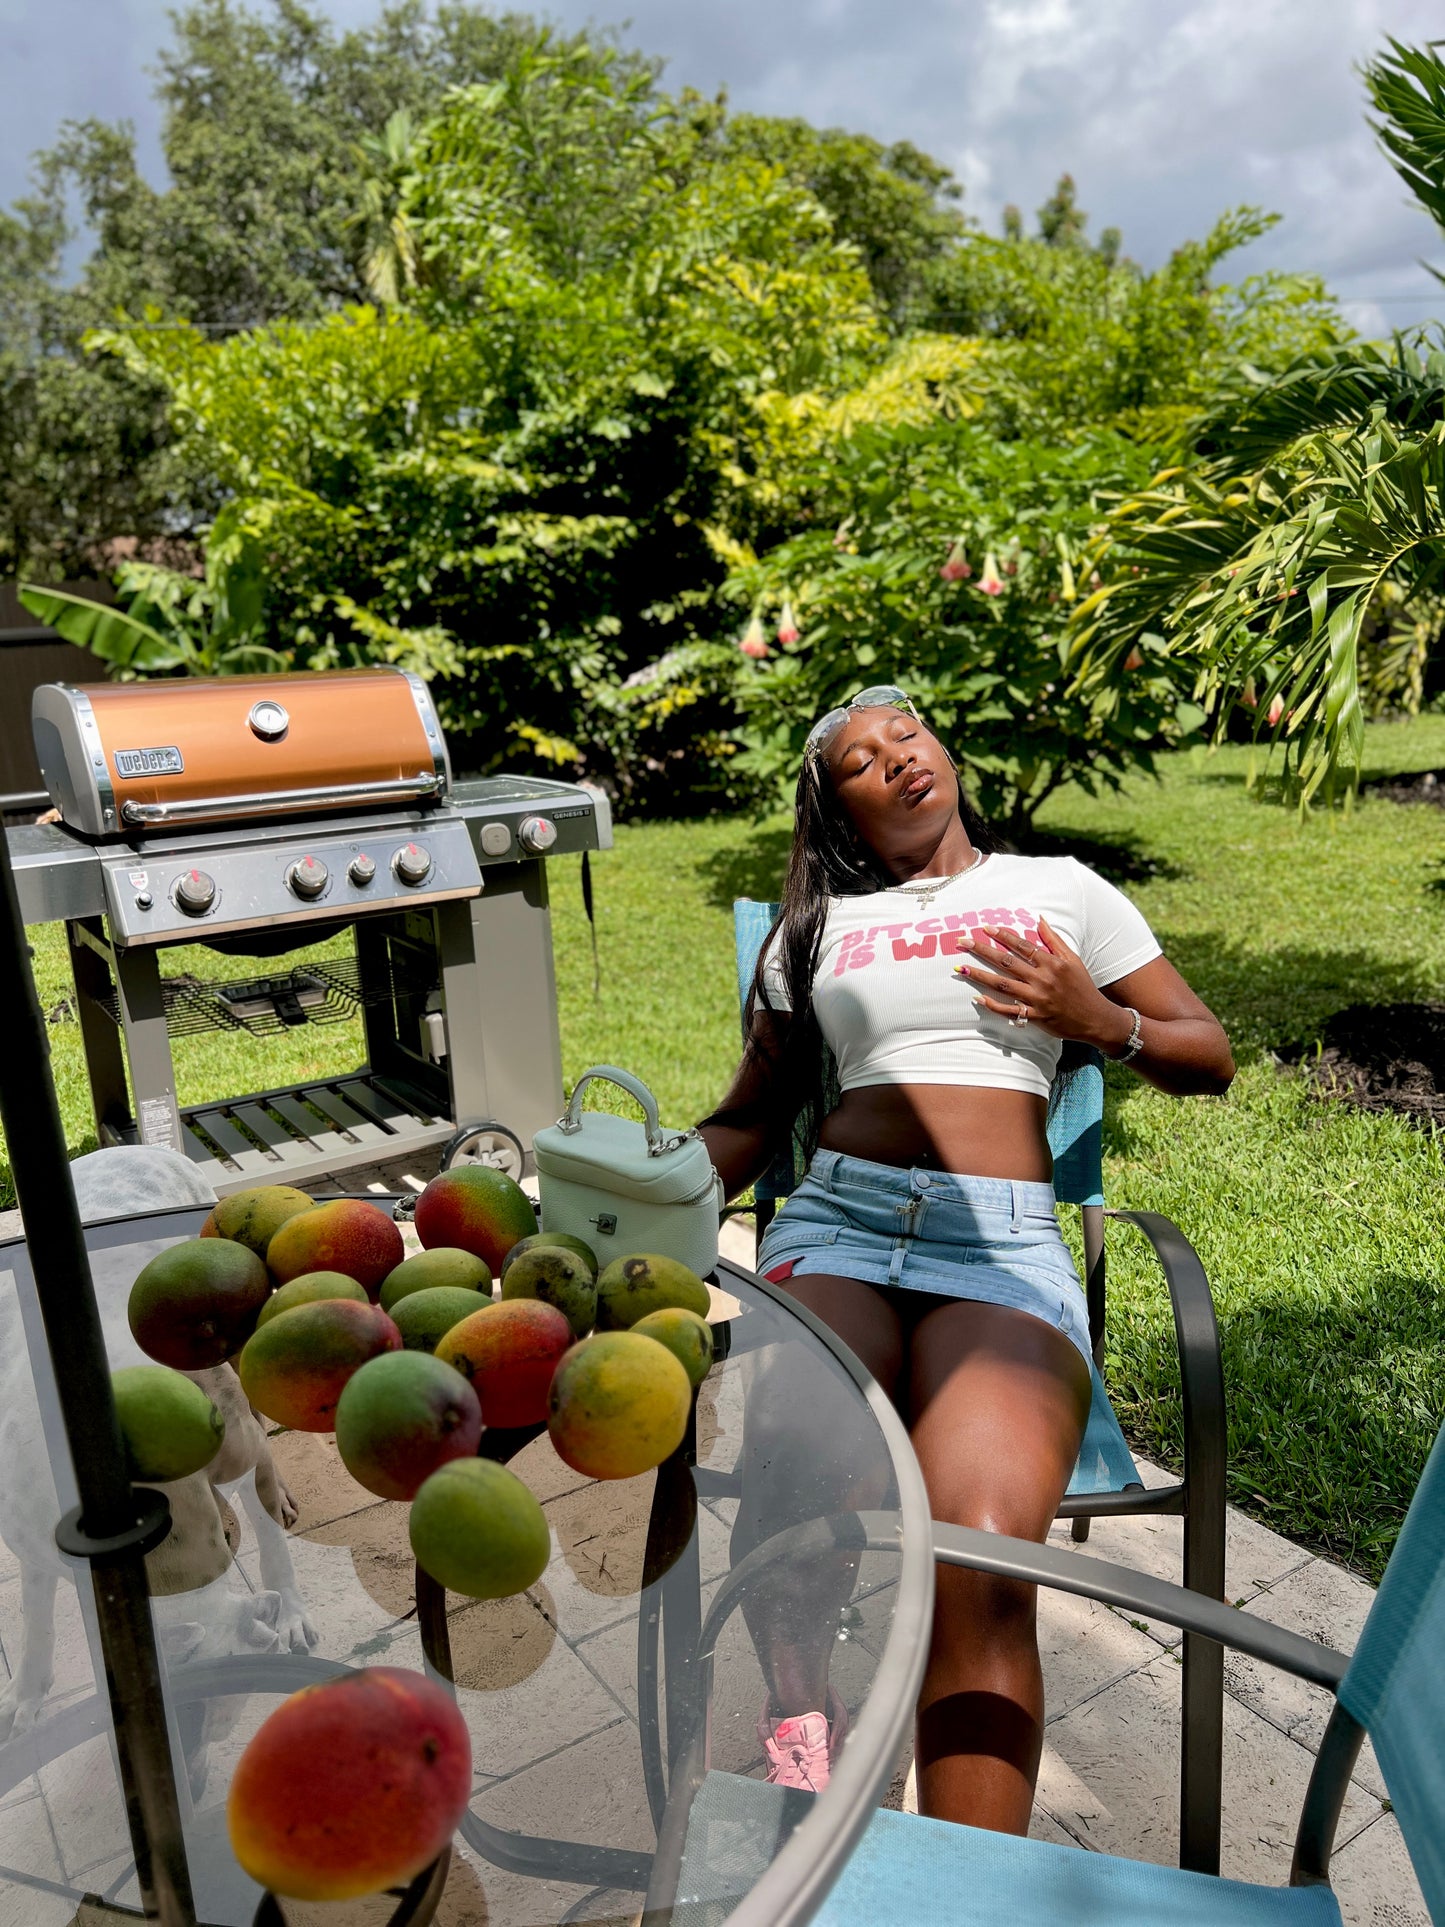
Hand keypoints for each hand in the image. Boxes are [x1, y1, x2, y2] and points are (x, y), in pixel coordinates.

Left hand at [953, 915, 1127, 1047]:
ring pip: (1003, 985)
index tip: (985, 927)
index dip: (1003, 936)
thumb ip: (1054, 940)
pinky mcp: (1034, 1016)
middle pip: (1006, 962)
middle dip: (982, 951)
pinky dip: (992, 1005)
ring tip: (961, 968)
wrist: (1094, 1018)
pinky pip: (1009, 1010)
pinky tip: (977, 997)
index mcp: (1052, 963)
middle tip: (961, 942)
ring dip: (980, 976)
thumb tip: (1039, 920)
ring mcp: (1037, 999)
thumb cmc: (1082, 986)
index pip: (1022, 946)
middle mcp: (1042, 979)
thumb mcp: (1073, 959)